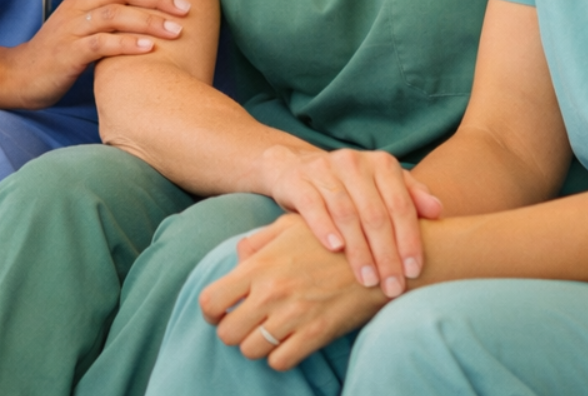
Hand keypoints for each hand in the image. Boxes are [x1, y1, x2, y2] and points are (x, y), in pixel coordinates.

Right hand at [0, 0, 190, 108]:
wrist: (21, 75)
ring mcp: (73, 29)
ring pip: (115, 14)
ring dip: (149, 20)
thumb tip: (150, 4)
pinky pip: (101, 44)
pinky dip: (127, 44)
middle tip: (186, 7)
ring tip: (176, 30)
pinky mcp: (70, 54)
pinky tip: (149, 49)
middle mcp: (78, 5)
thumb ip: (109, 9)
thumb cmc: (60, 49)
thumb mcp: (82, 22)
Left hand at [199, 215, 388, 370]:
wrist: (378, 258)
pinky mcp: (316, 334)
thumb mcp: (292, 226)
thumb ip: (259, 240)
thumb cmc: (333, 239)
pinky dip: (279, 357)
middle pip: (227, 332)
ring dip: (256, 345)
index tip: (220, 312)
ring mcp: (293, 316)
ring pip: (251, 350)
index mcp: (260, 265)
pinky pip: (280, 362)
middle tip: (245, 324)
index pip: (211, 299)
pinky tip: (288, 343)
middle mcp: (271, 292)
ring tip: (267, 333)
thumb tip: (239, 256)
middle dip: (231, 331)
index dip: (210, 311)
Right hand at [262, 146, 441, 297]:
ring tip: (368, 279)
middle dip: (386, 254)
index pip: (401, 206)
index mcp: (381, 165)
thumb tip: (438, 211)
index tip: (413, 271)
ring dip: (359, 251)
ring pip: (346, 214)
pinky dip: (325, 228)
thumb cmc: (349, 186)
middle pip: (375, 214)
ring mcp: (324, 170)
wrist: (295, 167)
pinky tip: (335, 249)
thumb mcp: (382, 186)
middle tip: (391, 286)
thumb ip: (411, 196)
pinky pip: (313, 207)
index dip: (409, 240)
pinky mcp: (298, 181)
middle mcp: (354, 163)